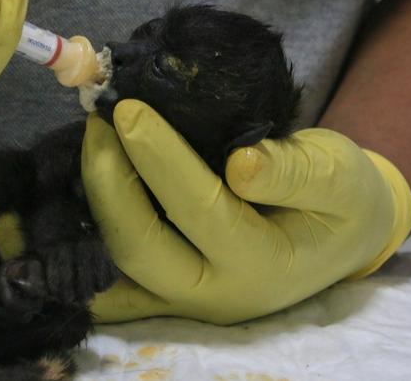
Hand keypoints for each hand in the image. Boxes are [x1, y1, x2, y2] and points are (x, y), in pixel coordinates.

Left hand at [82, 100, 410, 324]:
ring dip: (87, 207)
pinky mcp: (162, 292)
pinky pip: (108, 276)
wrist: (336, 240)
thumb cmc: (340, 200)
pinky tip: (70, 190)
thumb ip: (297, 174)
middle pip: (139, 248)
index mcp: (263, 264)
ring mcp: (182, 300)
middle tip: (98, 122)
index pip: (200, 207)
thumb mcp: (340, 177)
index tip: (127, 109)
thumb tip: (241, 164)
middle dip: (108, 182)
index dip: (160, 157)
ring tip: (88, 144)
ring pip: (111, 268)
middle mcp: (215, 294)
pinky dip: (80, 240)